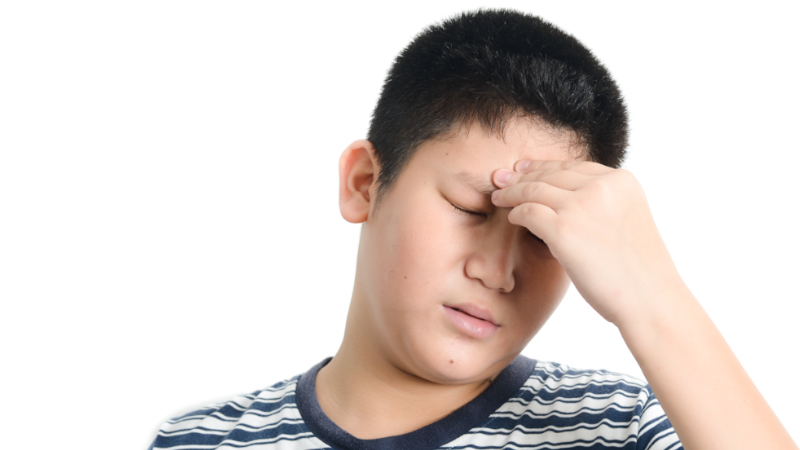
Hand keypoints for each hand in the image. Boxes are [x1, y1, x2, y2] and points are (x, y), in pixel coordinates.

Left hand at [491, 160, 682, 325]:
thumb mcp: (625, 221)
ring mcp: (582, 206)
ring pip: (534, 189)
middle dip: (523, 176)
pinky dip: (516, 213)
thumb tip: (561, 199)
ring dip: (513, 192)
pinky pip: (527, 212)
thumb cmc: (638, 270)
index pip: (573, 166)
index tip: (525, 168)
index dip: (545, 166)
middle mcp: (602, 186)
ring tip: (498, 197)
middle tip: (502, 178)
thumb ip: (600, 204)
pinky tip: (511, 218)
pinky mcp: (563, 229)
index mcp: (621, 181)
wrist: (650, 299)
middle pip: (551, 174)